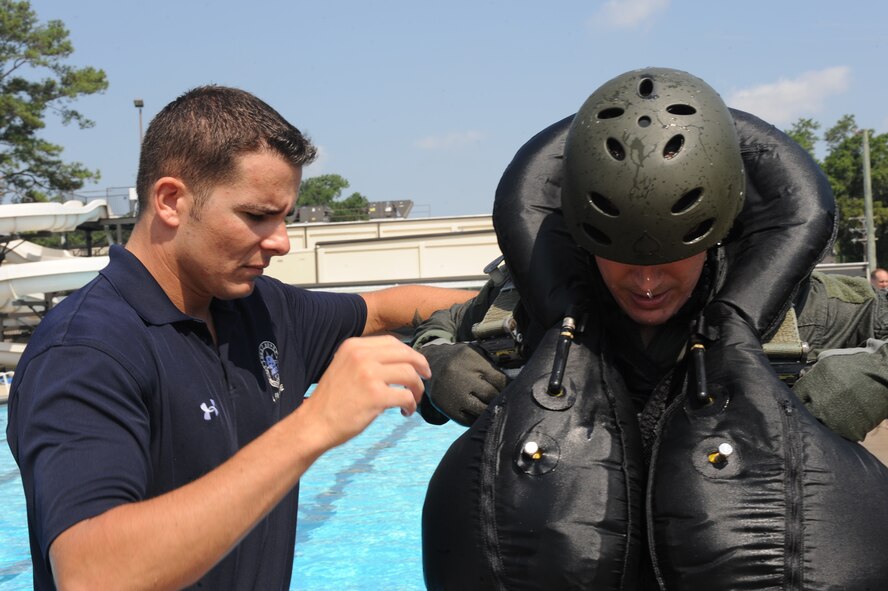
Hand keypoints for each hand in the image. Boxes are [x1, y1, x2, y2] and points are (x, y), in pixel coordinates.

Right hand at [305, 335, 430, 448]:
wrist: (315, 423)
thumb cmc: (332, 399)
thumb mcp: (344, 366)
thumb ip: (366, 359)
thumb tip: (400, 360)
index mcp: (354, 346)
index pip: (392, 342)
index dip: (409, 352)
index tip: (416, 364)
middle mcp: (361, 356)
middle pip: (405, 354)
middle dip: (421, 365)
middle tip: (425, 377)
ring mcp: (369, 375)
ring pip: (410, 374)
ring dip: (417, 388)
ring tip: (414, 399)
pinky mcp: (376, 396)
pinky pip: (406, 396)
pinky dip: (412, 405)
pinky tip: (406, 412)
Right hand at [421, 343, 507, 425]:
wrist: (431, 364)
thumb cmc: (460, 360)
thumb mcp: (474, 355)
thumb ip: (492, 367)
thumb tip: (514, 384)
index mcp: (471, 360)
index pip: (499, 379)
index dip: (509, 387)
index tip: (513, 390)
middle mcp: (461, 377)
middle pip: (491, 395)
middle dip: (499, 398)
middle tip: (505, 400)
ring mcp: (453, 394)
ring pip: (481, 410)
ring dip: (490, 410)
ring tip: (494, 408)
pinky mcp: (446, 407)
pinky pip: (468, 420)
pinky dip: (477, 419)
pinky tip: (480, 414)